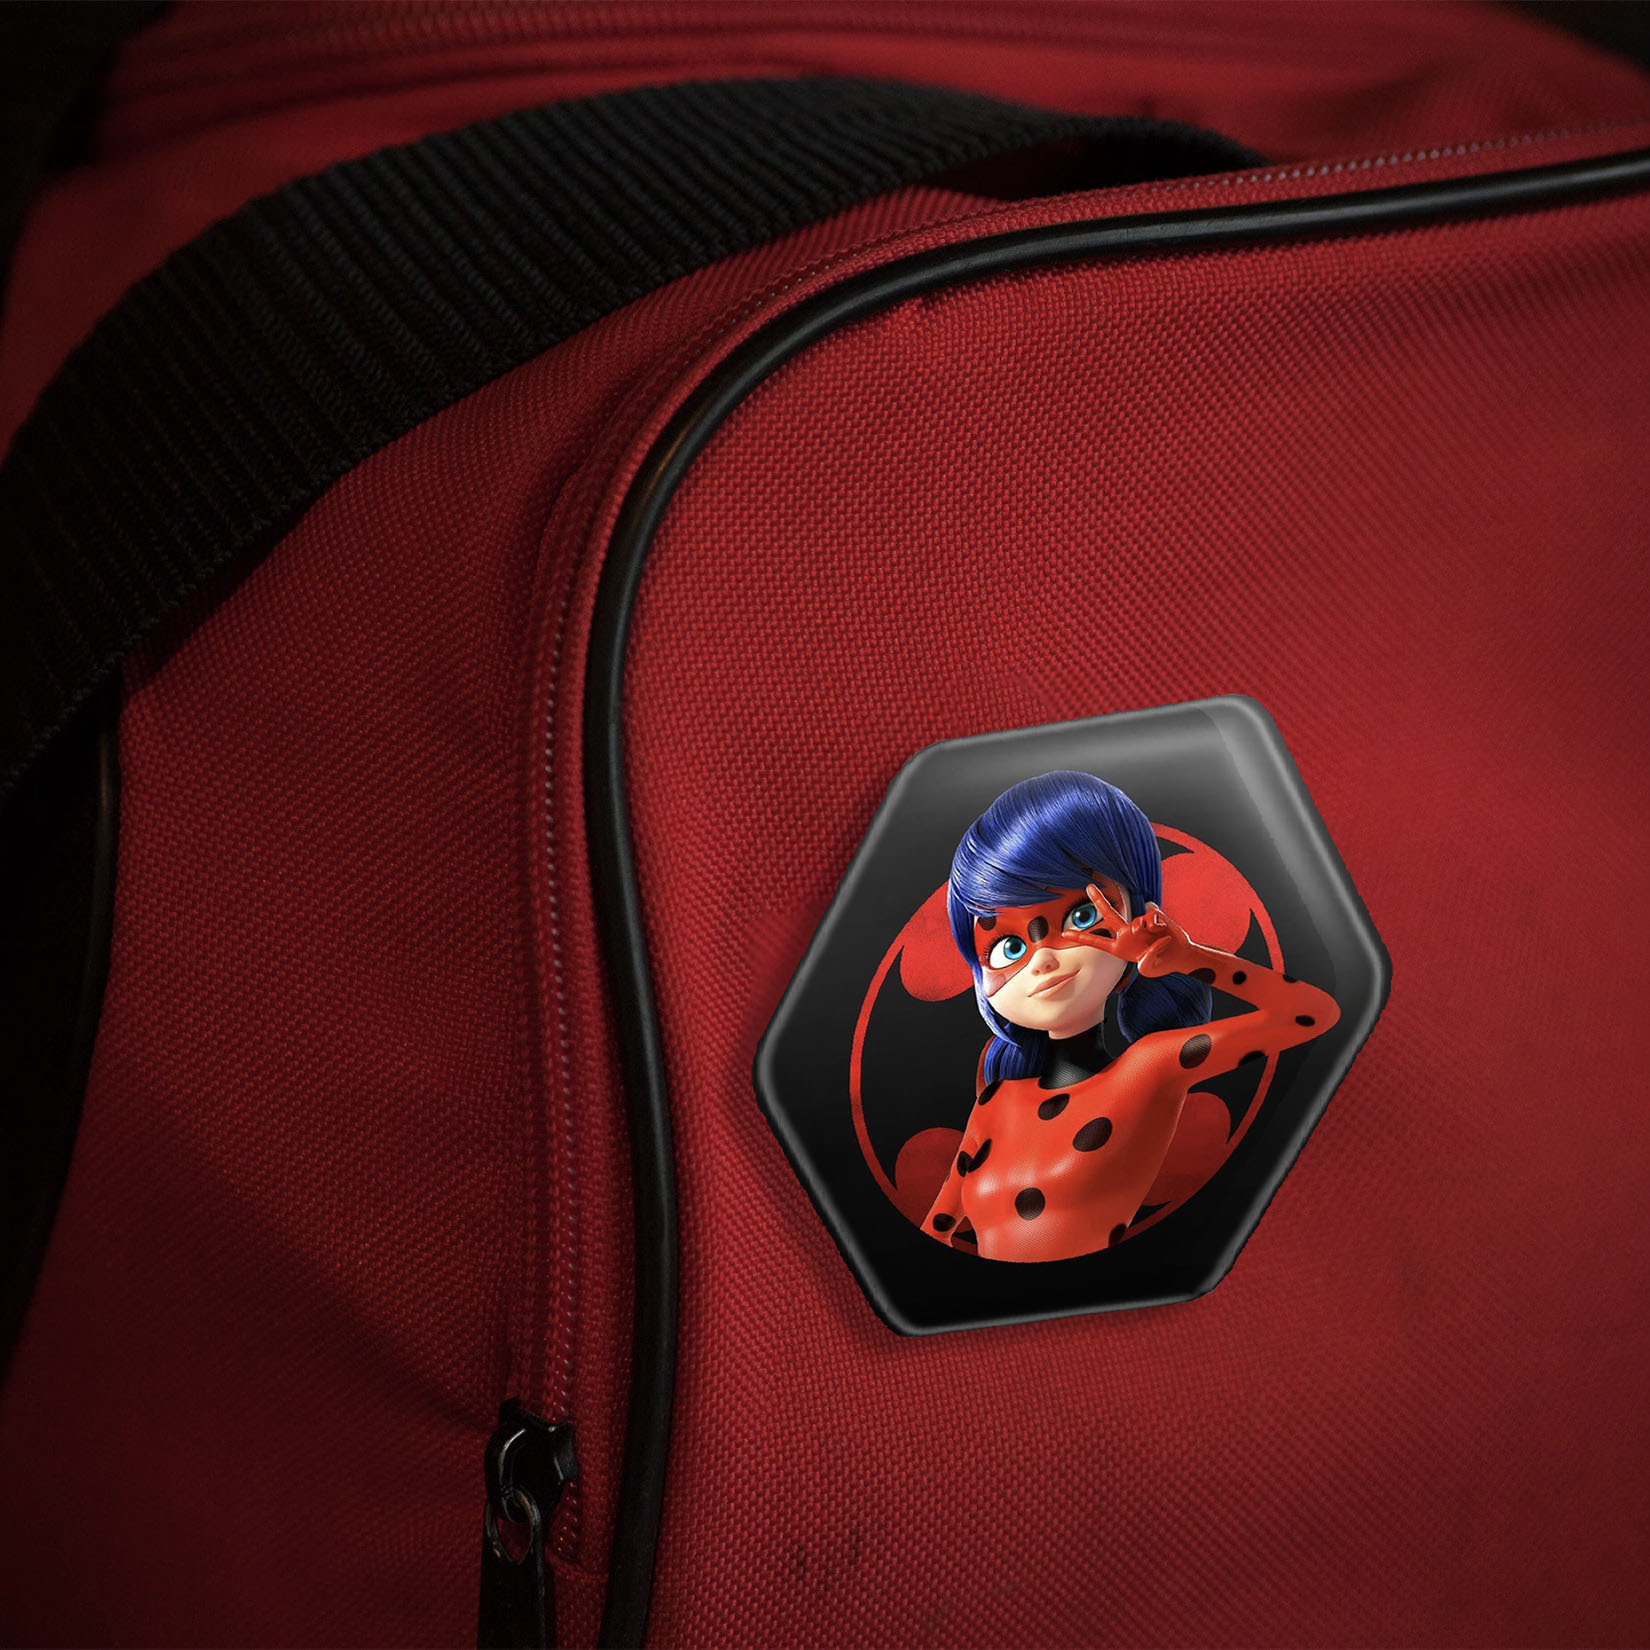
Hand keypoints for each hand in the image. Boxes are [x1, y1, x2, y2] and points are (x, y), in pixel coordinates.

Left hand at [1073, 884, 1195, 975]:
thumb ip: (1144, 959)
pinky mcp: (1154, 917)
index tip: (1065, 933)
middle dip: (1099, 900)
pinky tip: (1162, 930)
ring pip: (1136, 920)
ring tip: (1157, 940)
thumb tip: (1140, 931)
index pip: (1097, 942)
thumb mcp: (1149, 969)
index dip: (1081, 938)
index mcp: (1120, 948)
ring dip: (1144, 929)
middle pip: (1109, 914)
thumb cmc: (1162, 964)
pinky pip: (1150, 914)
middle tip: (1089, 886)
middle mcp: (1127, 934)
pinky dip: (1155, 922)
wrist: (1180, 956)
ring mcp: (1140, 924)